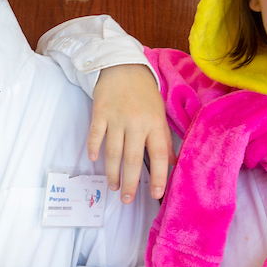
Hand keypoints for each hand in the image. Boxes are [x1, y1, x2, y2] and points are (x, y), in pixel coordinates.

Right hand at [88, 64, 173, 201]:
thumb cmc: (144, 93)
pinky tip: (94, 160)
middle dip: (129, 183)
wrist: (123, 66)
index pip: (159, 154)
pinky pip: (96, 135)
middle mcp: (137, 122)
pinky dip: (94, 148)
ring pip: (113, 152)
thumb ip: (164, 138)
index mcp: (155, 123)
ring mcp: (117, 118)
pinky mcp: (100, 113)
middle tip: (126, 199)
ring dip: (112, 172)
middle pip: (132, 159)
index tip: (155, 194)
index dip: (158, 176)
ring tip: (113, 186)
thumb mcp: (160, 114)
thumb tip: (173, 163)